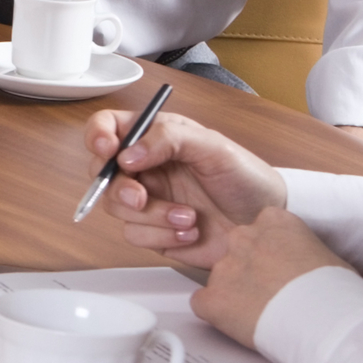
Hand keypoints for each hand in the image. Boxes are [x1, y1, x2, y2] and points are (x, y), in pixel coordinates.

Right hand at [80, 108, 290, 267]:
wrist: (264, 224)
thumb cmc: (246, 178)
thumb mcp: (213, 147)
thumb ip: (169, 139)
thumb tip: (127, 154)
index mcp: (156, 137)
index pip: (108, 127)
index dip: (98, 136)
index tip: (108, 151)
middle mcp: (146, 167)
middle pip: (102, 172)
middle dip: (120, 188)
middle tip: (141, 197)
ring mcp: (148, 200)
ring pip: (116, 208)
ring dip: (152, 216)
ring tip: (189, 216)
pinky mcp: (152, 231)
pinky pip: (134, 235)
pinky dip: (162, 234)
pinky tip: (190, 230)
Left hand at [178, 206, 354, 345]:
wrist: (321, 319)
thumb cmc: (334, 292)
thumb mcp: (326, 257)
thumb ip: (303, 252)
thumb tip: (308, 265)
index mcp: (274, 221)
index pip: (259, 228)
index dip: (269, 252)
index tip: (279, 267)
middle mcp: (243, 238)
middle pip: (236, 250)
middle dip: (249, 270)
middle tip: (269, 291)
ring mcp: (223, 267)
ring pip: (220, 278)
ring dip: (234, 293)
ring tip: (261, 312)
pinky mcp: (211, 298)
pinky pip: (203, 303)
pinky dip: (216, 314)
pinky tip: (239, 323)